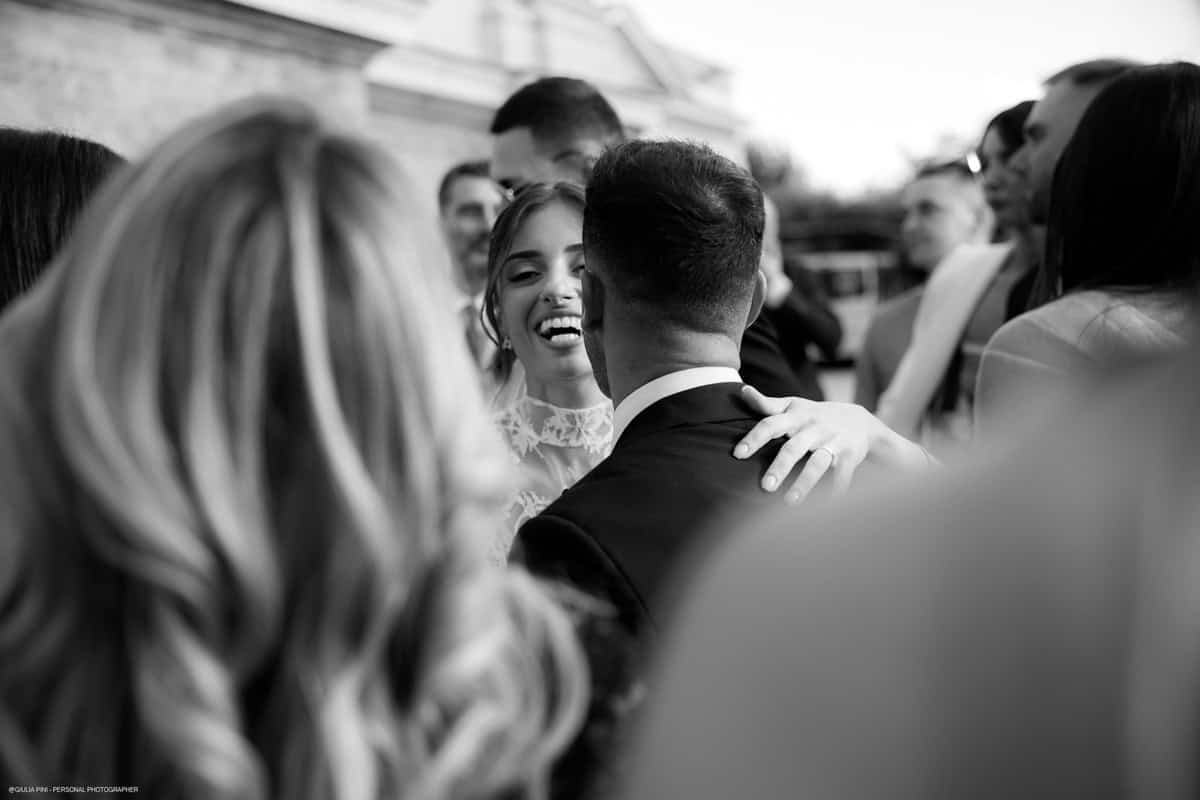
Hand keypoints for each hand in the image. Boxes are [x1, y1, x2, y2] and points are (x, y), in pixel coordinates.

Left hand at [734, 386, 931, 503]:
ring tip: (790, 502)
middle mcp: (814, 427)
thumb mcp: (794, 405)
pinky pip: (843, 474)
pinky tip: (826, 504)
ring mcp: (833, 441)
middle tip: (765, 486)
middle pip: (794, 447)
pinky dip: (836, 489)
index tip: (738, 454)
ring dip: (804, 483)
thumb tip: (743, 392)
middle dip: (780, 467)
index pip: (771, 424)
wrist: (861, 421)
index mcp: (796, 416)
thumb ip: (768, 404)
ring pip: (818, 463)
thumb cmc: (816, 416)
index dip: (754, 438)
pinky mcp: (850, 455)